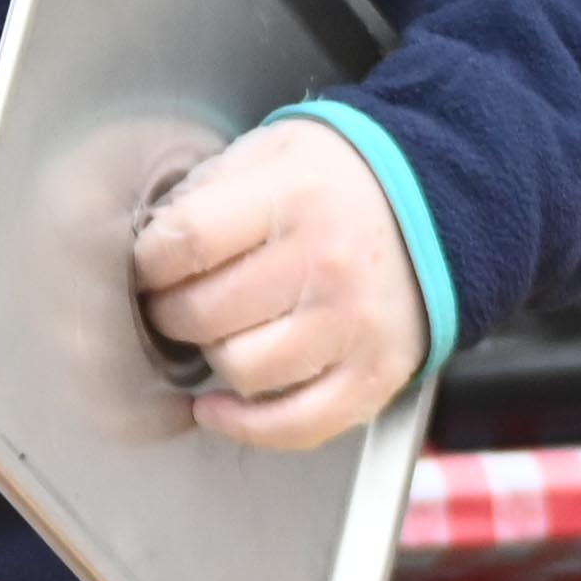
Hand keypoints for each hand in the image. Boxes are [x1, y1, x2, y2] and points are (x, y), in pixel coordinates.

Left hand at [130, 117, 429, 449]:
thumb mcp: (265, 154)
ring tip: (212, 332)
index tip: (145, 266)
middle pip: (206, 313)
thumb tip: (145, 248)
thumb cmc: (331, 181)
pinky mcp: (378, 373)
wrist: (435, 204)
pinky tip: (217, 408)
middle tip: (170, 301)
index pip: (185, 243)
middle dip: (168, 312)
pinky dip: (248, 426)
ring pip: (242, 369)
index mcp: (290, 198)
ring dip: (209, 356)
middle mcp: (326, 264)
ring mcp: (355, 325)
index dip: (147, 263)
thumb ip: (202, 195)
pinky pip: (300, 423)